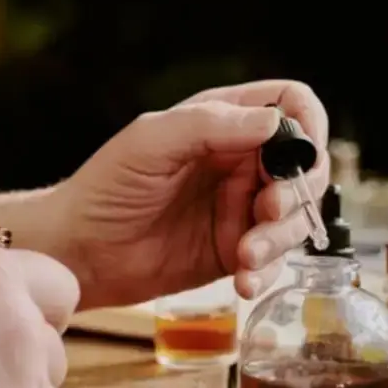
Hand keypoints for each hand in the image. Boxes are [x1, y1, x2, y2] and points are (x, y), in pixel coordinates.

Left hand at [61, 80, 328, 307]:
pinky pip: (273, 260)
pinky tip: (245, 282)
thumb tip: (273, 122)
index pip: (290, 106)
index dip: (308, 124)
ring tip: (247, 257)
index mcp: (223, 122)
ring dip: (281, 238)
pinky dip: (268, 271)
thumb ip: (209, 125)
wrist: (79, 252)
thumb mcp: (150, 142)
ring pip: (295, 217)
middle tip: (267, 211)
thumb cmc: (105, 186)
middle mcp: (240, 162)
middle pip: (305, 168)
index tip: (304, 154)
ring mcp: (240, 209)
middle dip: (296, 193)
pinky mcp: (235, 252)